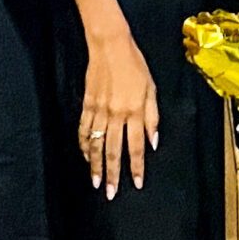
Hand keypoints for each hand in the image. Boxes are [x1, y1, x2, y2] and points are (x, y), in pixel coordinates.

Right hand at [79, 29, 159, 197]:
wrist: (110, 46)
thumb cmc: (135, 65)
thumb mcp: (151, 89)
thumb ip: (152, 117)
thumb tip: (153, 142)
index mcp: (135, 110)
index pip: (136, 146)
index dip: (136, 166)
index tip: (136, 183)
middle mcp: (116, 114)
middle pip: (114, 150)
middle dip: (113, 174)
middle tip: (110, 193)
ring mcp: (99, 110)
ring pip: (97, 144)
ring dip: (95, 165)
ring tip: (95, 182)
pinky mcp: (87, 105)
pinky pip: (84, 130)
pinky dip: (85, 145)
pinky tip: (86, 156)